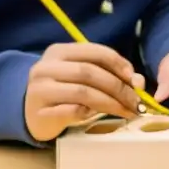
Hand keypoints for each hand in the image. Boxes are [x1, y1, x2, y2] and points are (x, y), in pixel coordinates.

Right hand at [24, 43, 145, 142]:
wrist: (30, 112)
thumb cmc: (62, 91)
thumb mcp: (82, 77)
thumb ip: (107, 74)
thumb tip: (138, 82)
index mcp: (59, 51)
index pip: (94, 52)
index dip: (118, 63)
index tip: (135, 79)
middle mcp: (46, 67)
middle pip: (90, 73)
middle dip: (118, 88)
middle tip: (135, 102)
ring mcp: (40, 89)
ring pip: (83, 92)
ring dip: (110, 103)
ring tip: (126, 112)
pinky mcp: (40, 111)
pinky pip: (72, 111)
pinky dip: (90, 113)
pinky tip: (99, 117)